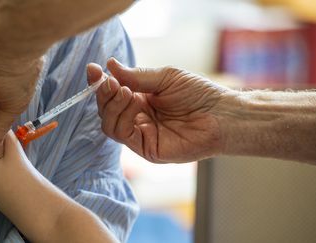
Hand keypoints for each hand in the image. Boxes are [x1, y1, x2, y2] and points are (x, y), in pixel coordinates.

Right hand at [88, 58, 230, 162]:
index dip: (100, 83)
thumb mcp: (165, 78)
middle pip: (106, 110)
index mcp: (141, 101)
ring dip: (112, 105)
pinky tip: (133, 101)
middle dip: (103, 94)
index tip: (93, 69)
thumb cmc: (198, 94)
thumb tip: (110, 65)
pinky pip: (123, 134)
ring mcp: (141, 135)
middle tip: (108, 80)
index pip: (112, 95)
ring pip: (109, 124)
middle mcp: (137, 119)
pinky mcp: (146, 149)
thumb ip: (136, 75)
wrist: (222, 115)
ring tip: (124, 90)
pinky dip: (122, 116)